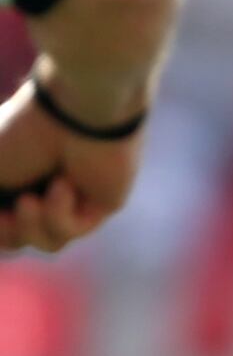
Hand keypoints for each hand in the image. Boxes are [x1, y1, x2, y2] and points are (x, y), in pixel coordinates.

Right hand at [0, 66, 148, 254]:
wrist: (76, 113)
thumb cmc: (22, 132)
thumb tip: (4, 216)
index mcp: (12, 171)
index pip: (1, 220)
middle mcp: (40, 185)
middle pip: (16, 238)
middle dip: (7, 232)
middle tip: (12, 209)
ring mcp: (72, 198)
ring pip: (47, 242)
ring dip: (32, 226)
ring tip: (30, 201)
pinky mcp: (100, 205)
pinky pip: (70, 232)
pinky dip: (59, 213)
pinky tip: (65, 185)